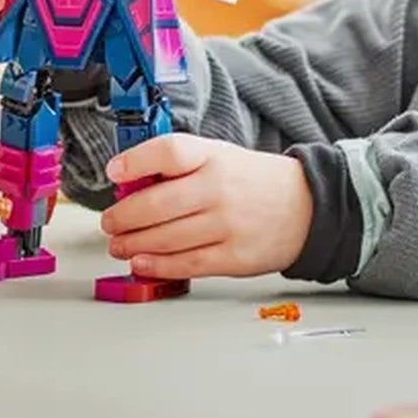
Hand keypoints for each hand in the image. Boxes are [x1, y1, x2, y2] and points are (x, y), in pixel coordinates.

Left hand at [98, 133, 313, 280]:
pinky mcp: (235, 257)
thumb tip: (130, 183)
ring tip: (118, 244)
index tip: (115, 172)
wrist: (307, 207)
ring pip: (167, 237)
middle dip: (123, 217)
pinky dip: (158, 265)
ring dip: (132, 243)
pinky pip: (187, 264)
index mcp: (214, 157)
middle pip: (158, 204)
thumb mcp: (219, 157)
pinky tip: (141, 262)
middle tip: (109, 222)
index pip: (169, 152)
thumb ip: (180, 166)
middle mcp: (220, 189)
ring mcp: (228, 225)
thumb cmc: (253, 181)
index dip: (136, 161)